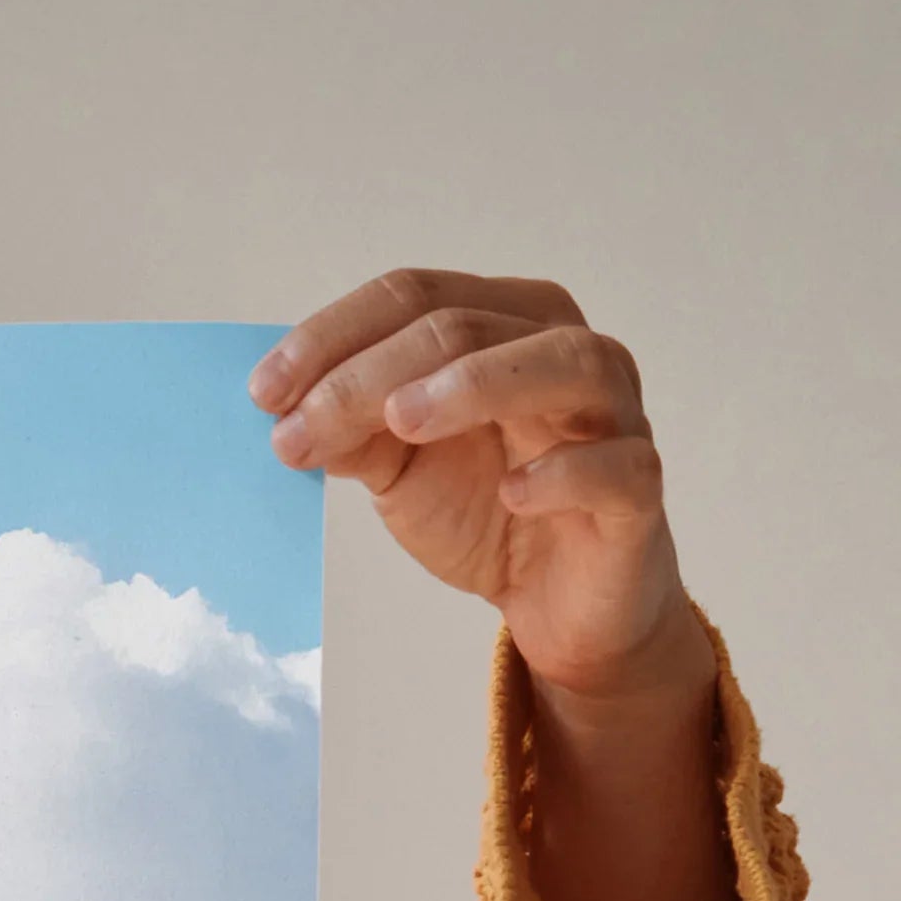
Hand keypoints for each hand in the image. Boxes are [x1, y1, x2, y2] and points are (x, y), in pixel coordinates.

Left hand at [255, 269, 738, 900]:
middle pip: (466, 326)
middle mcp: (564, 349)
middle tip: (297, 430)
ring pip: (560, 364)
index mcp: (504, 324)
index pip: (415, 296)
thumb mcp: (400, 468)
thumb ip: (353, 430)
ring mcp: (613, 414)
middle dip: (369, 375)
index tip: (263, 393)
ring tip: (401, 421)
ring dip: (474, 385)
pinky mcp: (637, 490)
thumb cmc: (487, 510)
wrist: (558, 603)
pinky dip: (563, 472)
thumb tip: (286, 410)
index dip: (333, 336)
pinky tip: (513, 492)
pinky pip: (614, 466)